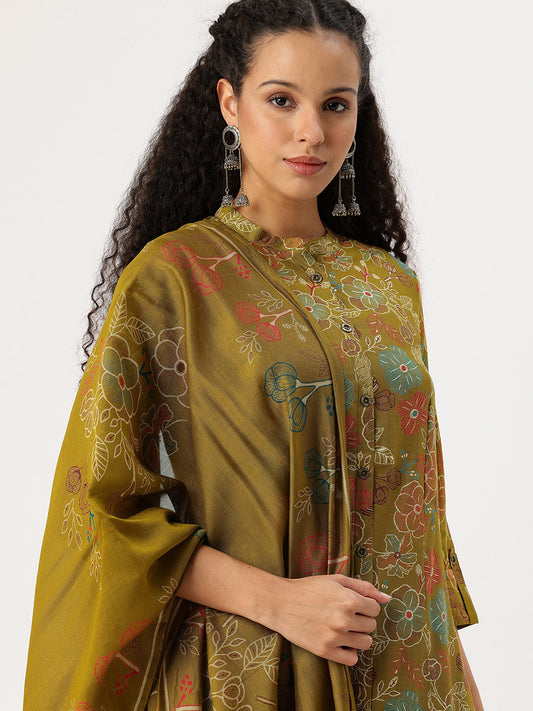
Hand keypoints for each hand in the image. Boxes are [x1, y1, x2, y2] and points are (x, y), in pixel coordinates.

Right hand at [267, 574, 390, 665]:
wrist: (281, 603)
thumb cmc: (309, 588)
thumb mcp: (337, 580)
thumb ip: (364, 588)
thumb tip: (388, 599)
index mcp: (348, 599)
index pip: (375, 609)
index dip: (366, 606)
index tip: (353, 604)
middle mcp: (343, 619)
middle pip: (371, 626)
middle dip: (362, 620)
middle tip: (345, 614)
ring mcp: (334, 637)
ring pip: (365, 643)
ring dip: (358, 636)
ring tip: (343, 628)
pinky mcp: (325, 651)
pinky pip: (352, 659)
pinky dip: (349, 652)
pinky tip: (340, 642)